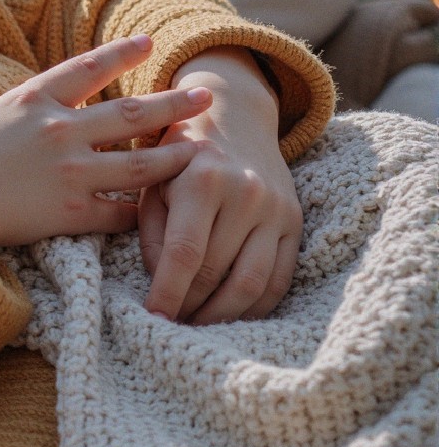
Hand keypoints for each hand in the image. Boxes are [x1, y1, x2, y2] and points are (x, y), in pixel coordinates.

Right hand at [0, 35, 213, 251]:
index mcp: (33, 101)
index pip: (88, 68)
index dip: (121, 54)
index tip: (149, 43)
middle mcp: (61, 130)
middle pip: (133, 114)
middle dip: (174, 103)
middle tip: (205, 95)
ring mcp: (71, 171)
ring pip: (142, 163)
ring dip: (176, 156)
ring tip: (203, 150)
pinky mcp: (72, 211)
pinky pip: (120, 212)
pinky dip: (143, 213)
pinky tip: (164, 212)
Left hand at [139, 48, 298, 323]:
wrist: (234, 119)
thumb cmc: (177, 156)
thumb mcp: (152, 181)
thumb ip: (151, 232)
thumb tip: (159, 285)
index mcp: (203, 180)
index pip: (186, 253)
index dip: (168, 292)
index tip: (151, 318)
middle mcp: (246, 193)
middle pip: (217, 272)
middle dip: (189, 307)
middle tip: (168, 327)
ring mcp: (276, 210)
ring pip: (252, 283)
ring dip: (222, 315)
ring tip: (195, 326)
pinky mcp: (295, 223)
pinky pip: (280, 279)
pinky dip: (255, 306)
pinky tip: (230, 316)